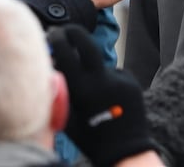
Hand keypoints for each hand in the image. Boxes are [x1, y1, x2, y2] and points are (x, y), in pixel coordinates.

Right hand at [47, 24, 153, 166]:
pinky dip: (108, 81)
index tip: (53, 34)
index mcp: (82, 89)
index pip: (66, 52)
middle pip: (87, 43)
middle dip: (74, 33)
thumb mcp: (67, 117)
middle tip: (66, 32)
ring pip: (99, 65)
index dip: (57, 39)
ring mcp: (119, 79)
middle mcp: (102, 80)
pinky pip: (114, 74)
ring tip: (96, 95)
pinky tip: (110, 99)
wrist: (125, 150)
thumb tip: (51, 67)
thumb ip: (59, 92)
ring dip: (93, 72)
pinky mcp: (131, 81)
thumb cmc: (90, 137)